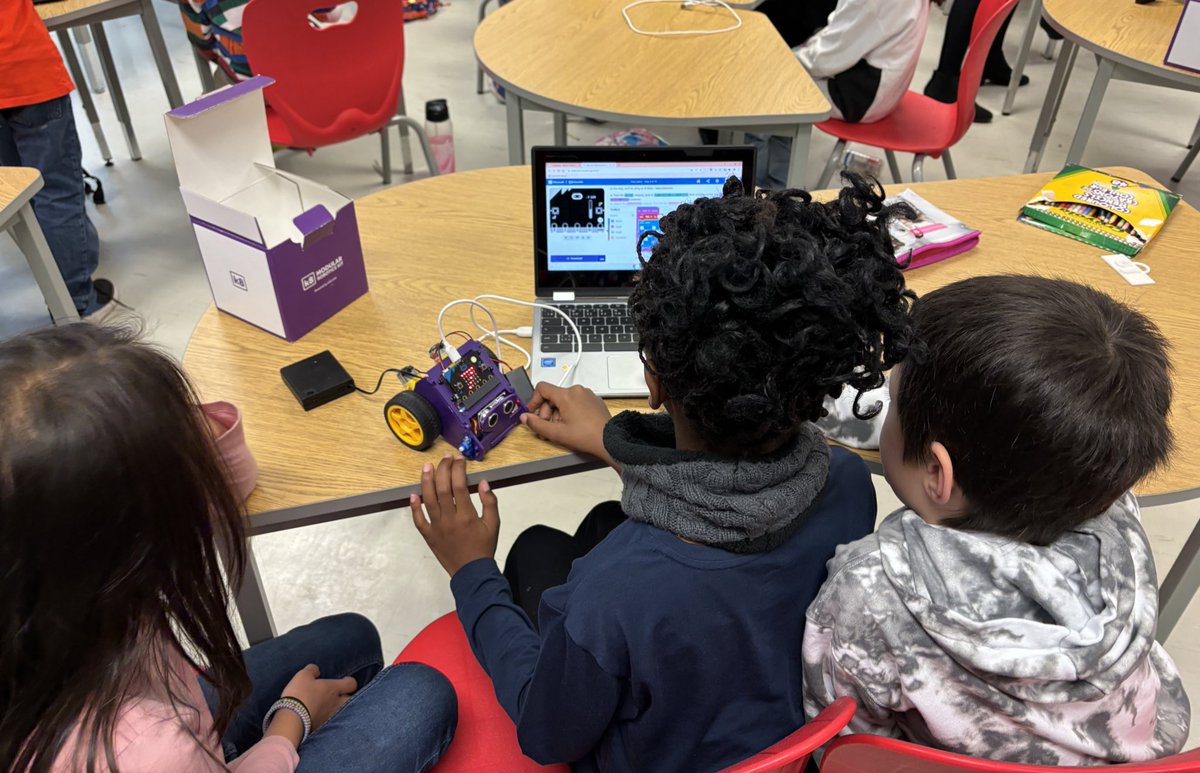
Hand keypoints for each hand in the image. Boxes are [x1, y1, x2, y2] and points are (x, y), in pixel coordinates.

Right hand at [275, 663, 357, 738]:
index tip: (344, 680)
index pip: (352, 684)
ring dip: (338, 709)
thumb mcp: (303, 676)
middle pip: (351, 700)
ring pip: (342, 712)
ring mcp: (331, 717)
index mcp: (334, 689)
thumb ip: (312, 670)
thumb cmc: (300, 694)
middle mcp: (337, 703)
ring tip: (330, 707)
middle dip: (348, 697)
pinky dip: (328, 719)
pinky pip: (330, 722)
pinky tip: (320, 717)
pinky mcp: (323, 728)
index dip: (349, 681)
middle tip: (339, 695)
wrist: (292, 720)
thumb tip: (317, 671)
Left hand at [411, 454, 499, 576]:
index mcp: (466, 516)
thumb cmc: (483, 548)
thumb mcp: (494, 524)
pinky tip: (414, 495)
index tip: (460, 459)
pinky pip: (418, 520)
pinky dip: (414, 507)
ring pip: (428, 500)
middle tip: (445, 458)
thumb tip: (483, 483)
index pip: (459, 485)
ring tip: (426, 467)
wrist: (472, 573)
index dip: (458, 469)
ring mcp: (436, 527)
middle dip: (443, 469)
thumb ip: (490, 502)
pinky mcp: (428, 536)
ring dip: (426, 481)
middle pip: (442, 488)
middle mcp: (449, 519)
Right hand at [520, 383, 616, 468]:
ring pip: (564, 400)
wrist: (609, 440)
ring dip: (558, 413)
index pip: (542, 388)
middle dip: (546, 412)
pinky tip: (572, 425)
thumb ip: (537, 424)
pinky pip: (576, 401)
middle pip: (553, 396)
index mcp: (566, 395)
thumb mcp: (557, 433)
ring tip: (561, 428)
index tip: (533, 411)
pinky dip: (570, 411)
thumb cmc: (587, 436)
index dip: (533, 400)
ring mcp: (587, 394)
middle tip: (547, 427)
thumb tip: (525, 418)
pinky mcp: (594, 400)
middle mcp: (577, 390)